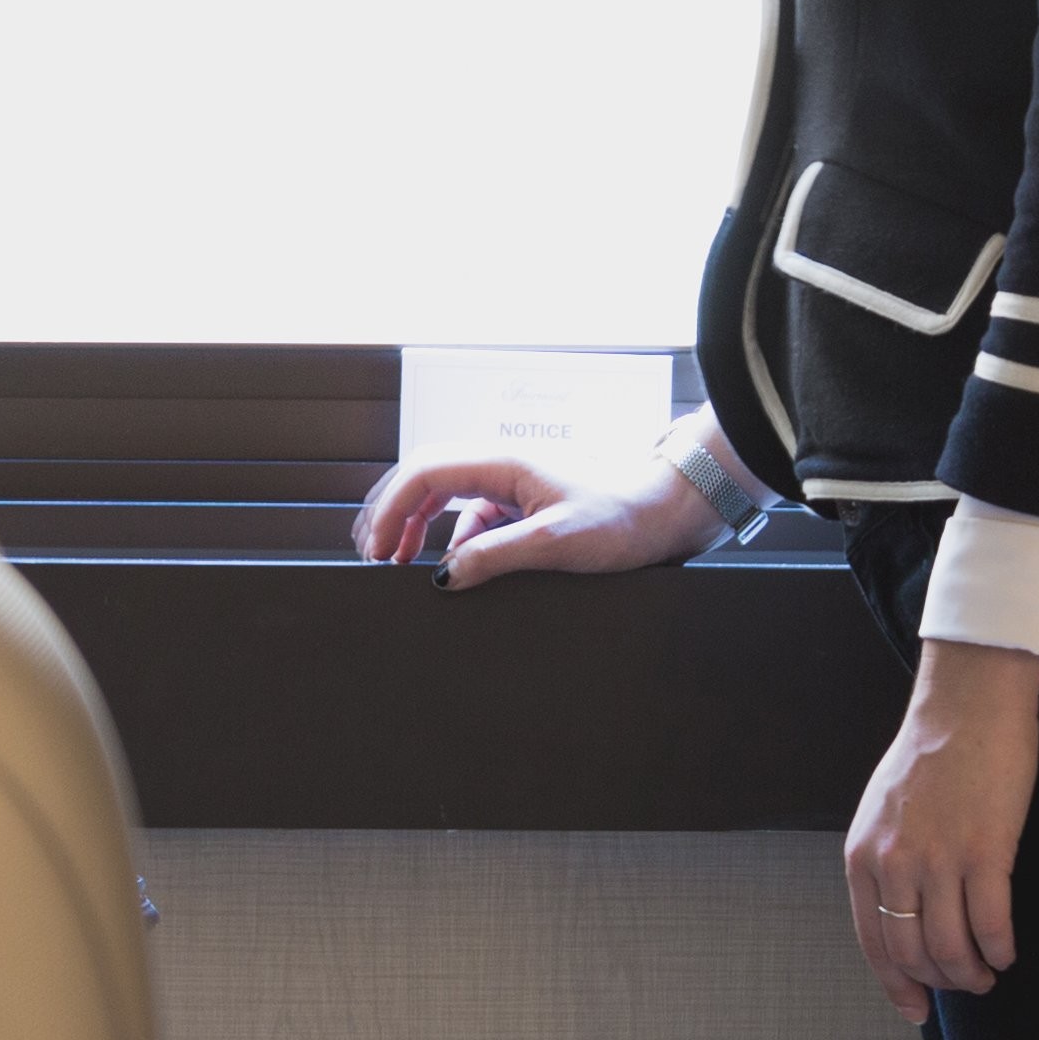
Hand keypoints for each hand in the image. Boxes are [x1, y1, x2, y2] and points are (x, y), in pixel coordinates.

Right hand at [352, 449, 711, 585]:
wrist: (667, 513)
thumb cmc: (622, 519)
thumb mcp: (555, 542)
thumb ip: (495, 556)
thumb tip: (443, 576)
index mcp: (503, 463)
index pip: (424, 472)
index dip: (392, 508)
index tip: (377, 547)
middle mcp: (500, 466)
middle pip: (424, 478)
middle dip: (392, 513)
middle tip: (372, 554)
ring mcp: (510, 486)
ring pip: (444, 498)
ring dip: (416, 526)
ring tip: (397, 562)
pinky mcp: (522, 506)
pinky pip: (471, 518)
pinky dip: (450, 540)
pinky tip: (450, 568)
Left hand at [848, 640, 1038, 1020]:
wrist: (968, 704)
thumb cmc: (932, 752)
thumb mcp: (884, 810)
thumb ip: (886, 861)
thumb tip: (906, 915)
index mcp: (863, 856)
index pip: (874, 943)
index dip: (896, 985)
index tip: (916, 1008)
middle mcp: (893, 864)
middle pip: (914, 953)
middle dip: (942, 982)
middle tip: (966, 985)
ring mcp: (938, 859)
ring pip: (952, 948)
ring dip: (973, 974)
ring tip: (989, 973)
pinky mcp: (985, 851)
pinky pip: (991, 924)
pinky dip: (1001, 949)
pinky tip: (1008, 951)